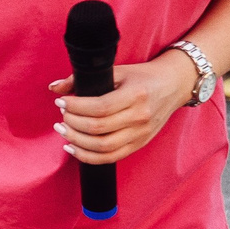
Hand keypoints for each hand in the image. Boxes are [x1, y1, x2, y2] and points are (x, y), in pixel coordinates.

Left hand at [47, 50, 198, 164]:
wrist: (174, 86)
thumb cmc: (142, 77)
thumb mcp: (117, 71)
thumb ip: (83, 79)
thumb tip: (55, 88)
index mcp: (136, 95)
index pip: (100, 107)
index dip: (76, 107)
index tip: (61, 102)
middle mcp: (140, 117)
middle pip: (99, 128)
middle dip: (73, 124)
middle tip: (61, 117)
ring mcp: (141, 134)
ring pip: (103, 147)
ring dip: (77, 141)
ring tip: (63, 131)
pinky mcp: (139, 144)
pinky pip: (110, 158)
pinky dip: (88, 156)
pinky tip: (73, 148)